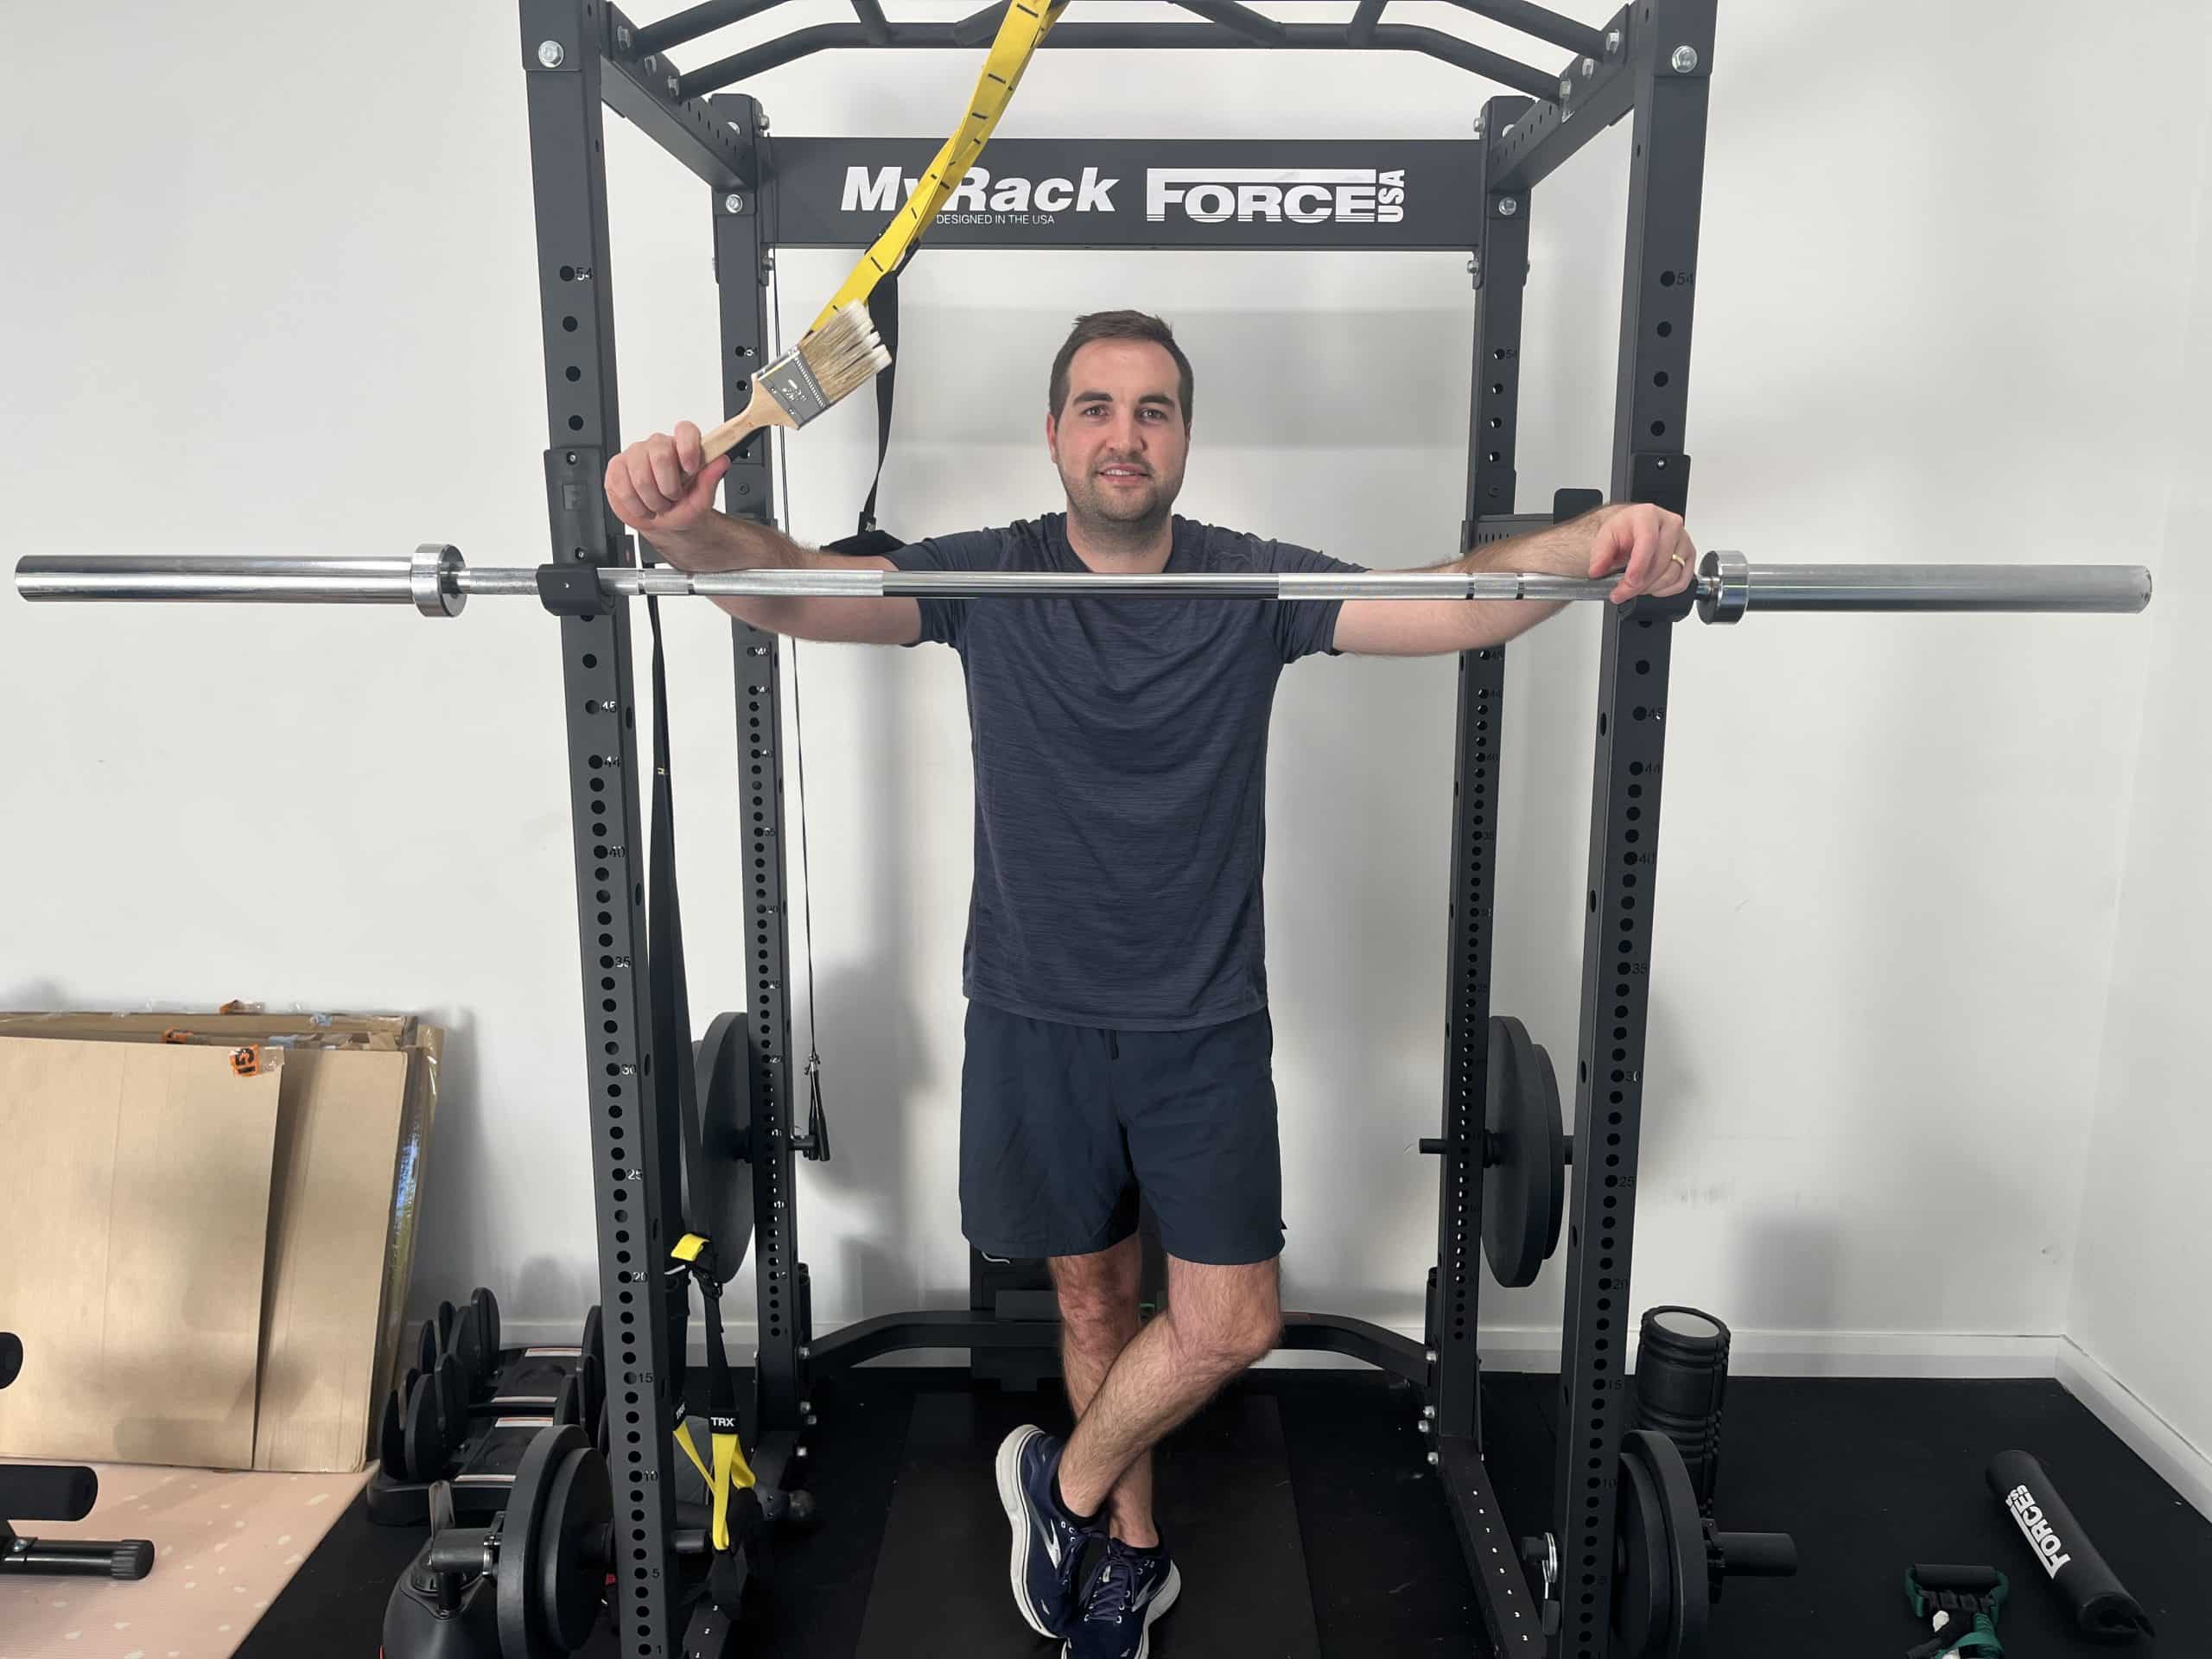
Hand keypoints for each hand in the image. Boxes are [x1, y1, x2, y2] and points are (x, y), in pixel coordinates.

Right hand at [604, 422, 730, 548]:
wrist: (664, 525)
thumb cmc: (682, 507)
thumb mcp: (701, 501)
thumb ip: (711, 480)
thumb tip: (722, 461)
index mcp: (683, 447)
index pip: (685, 430)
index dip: (688, 447)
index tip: (690, 468)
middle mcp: (659, 446)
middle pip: (661, 454)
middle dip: (668, 487)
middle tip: (672, 499)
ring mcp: (636, 454)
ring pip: (640, 474)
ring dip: (652, 500)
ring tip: (658, 505)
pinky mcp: (617, 467)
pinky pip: (622, 485)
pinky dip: (635, 504)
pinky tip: (643, 506)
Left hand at [1587, 503, 1696, 603]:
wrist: (1633, 529)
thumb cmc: (1623, 531)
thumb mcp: (1605, 538)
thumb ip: (1599, 554)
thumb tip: (1597, 570)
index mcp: (1648, 515)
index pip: (1648, 541)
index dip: (1639, 565)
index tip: (1629, 582)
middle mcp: (1670, 525)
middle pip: (1661, 562)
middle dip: (1640, 583)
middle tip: (1622, 592)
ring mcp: (1683, 540)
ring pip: (1672, 574)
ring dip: (1651, 588)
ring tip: (1635, 589)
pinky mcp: (1689, 555)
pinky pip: (1683, 580)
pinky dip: (1667, 590)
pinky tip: (1653, 588)